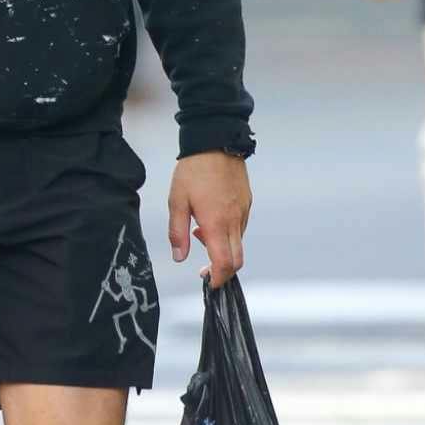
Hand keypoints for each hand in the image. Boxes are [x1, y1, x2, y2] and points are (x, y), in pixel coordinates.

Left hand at [168, 152, 250, 286]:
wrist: (216, 141)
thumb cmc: (193, 170)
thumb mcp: (176, 201)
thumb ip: (177, 232)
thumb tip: (179, 257)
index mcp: (216, 223)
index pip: (224, 263)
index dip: (217, 278)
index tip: (208, 282)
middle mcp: (234, 221)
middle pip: (237, 260)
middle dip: (223, 271)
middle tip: (205, 270)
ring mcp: (243, 211)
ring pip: (239, 243)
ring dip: (223, 249)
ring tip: (200, 233)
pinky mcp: (247, 202)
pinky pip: (240, 227)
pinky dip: (228, 234)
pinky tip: (211, 220)